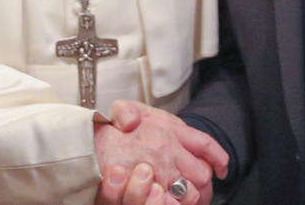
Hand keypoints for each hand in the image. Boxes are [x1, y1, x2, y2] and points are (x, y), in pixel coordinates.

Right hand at [94, 100, 227, 204]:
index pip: (205, 144)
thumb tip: (133, 120)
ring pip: (192, 192)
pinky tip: (175, 204)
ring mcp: (160, 171)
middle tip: (203, 189)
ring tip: (192, 200)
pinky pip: (175, 203)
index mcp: (167, 128)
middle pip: (202, 173)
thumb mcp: (120, 110)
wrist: (83, 150)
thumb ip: (131, 111)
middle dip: (206, 184)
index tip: (221, 167)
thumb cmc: (102, 133)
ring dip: (194, 198)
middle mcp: (168, 150)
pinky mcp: (151, 188)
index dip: (217, 157)